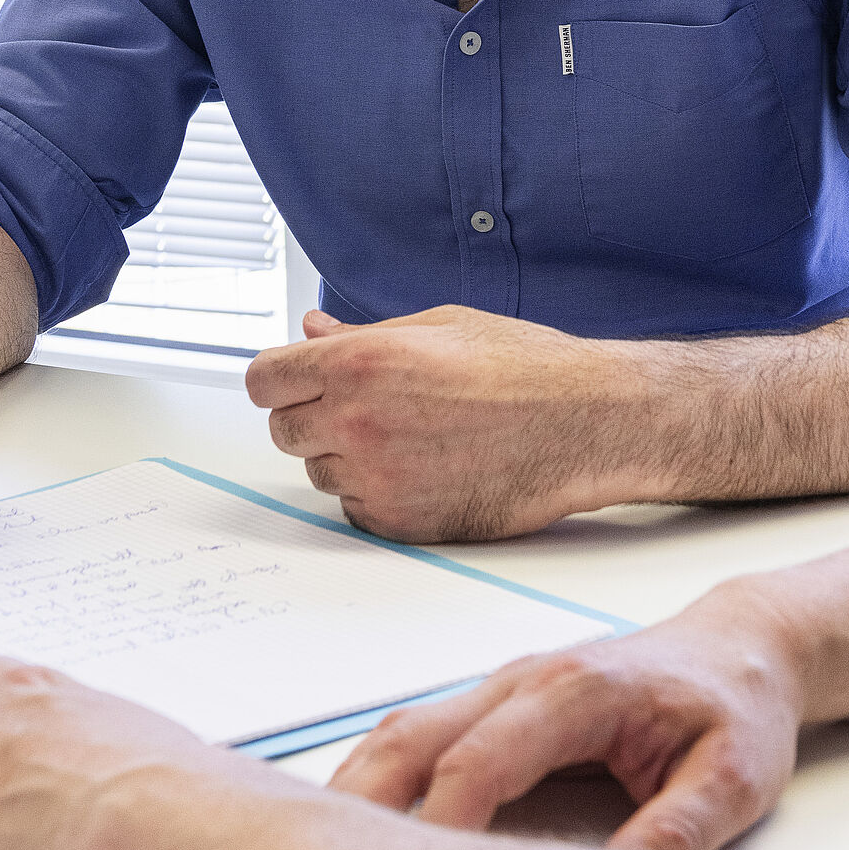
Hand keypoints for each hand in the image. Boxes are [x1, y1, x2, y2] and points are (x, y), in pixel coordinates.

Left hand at [246, 305, 639, 540]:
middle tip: (368, 405)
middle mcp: (356, 422)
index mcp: (359, 363)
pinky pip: (355, 509)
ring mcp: (376, 478)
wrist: (584, 424)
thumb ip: (360, 334)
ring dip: (347, 456)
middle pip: (284, 430)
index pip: (264, 380)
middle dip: (313, 416)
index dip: (282, 378)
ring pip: (320, 472)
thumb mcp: (438, 326)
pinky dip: (377, 493)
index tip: (298, 381)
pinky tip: (426, 467)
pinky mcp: (400, 523)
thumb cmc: (524, 368)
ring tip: (413, 434)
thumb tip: (312, 331)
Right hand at [330, 580, 807, 849]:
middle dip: (359, 807)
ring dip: (355, 793)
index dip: (438, 827)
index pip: (480, 761)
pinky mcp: (496, 705)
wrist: (742, 648)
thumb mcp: (735, 779)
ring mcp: (502, 687)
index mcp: (577, 692)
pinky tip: (355, 836)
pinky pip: (417, 736)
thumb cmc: (738, 710)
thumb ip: (679, 831)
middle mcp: (523, 680)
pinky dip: (377, 781)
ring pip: (401, 732)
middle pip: (411, 737)